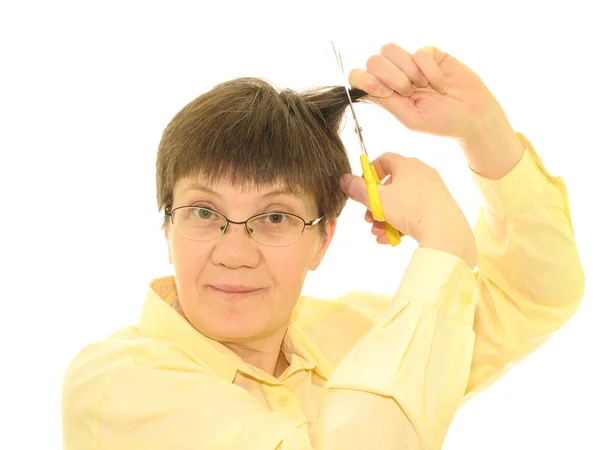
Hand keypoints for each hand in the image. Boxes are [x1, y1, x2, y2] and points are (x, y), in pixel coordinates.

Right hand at [340, 152, 477, 267]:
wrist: (446, 230)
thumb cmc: (411, 209)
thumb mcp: (377, 199)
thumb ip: (358, 189)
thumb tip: (344, 180)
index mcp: (408, 165)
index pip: (384, 159)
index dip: (369, 173)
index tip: (362, 188)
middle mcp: (422, 174)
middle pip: (391, 185)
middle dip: (375, 204)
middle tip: (367, 217)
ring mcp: (432, 191)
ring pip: (401, 203)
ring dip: (385, 217)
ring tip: (377, 232)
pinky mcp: (438, 208)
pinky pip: (414, 213)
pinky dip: (400, 224)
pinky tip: (390, 239)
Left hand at [349, 43, 524, 178]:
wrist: (474, 116)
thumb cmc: (442, 122)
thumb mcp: (411, 118)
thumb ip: (389, 102)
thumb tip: (366, 88)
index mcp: (385, 94)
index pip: (359, 77)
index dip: (363, 79)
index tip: (381, 90)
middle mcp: (395, 77)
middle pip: (373, 60)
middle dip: (389, 76)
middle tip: (409, 92)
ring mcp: (411, 64)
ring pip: (390, 50)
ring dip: (407, 70)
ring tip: (423, 87)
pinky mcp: (431, 55)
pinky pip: (419, 52)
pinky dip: (429, 70)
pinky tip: (440, 85)